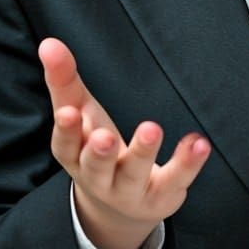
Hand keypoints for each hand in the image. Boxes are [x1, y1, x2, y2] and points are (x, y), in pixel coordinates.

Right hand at [38, 38, 210, 248]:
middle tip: (105, 136)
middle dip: (99, 152)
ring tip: (152, 128)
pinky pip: (176, 179)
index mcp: (75, 157)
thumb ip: (65, 81)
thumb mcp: (81, 113)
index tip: (68, 112)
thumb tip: (49, 43)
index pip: (65, 146)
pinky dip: (187, 162)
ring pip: (134, 174)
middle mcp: (99, 178)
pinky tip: (199, 143)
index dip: (67, 131)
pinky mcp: (161, 195)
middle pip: (96, 167)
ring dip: (143, 152)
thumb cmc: (96, 146)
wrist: (122, 205)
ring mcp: (130, 190)